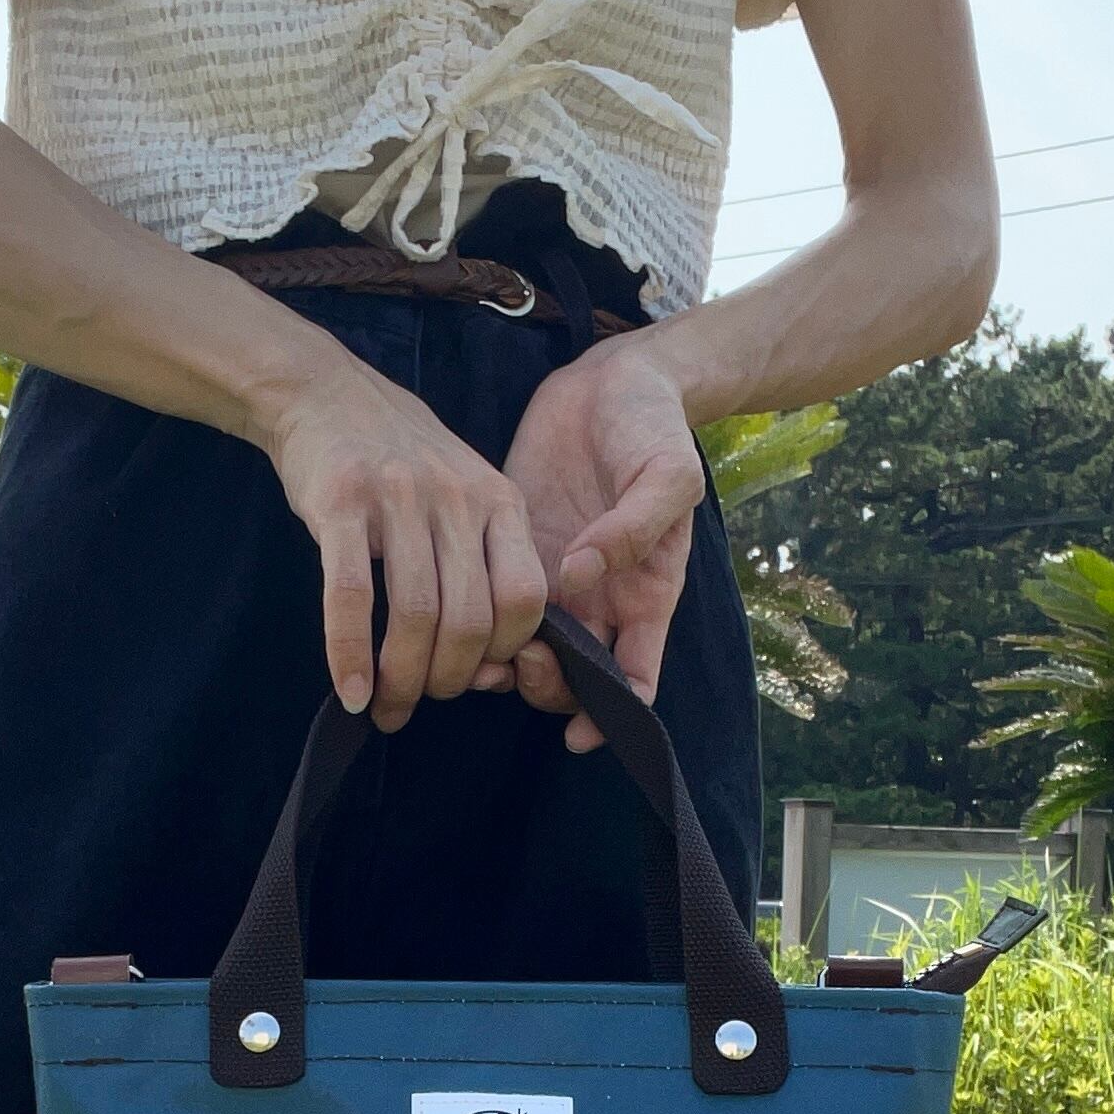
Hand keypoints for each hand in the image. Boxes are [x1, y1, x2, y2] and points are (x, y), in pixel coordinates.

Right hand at [259, 360, 548, 728]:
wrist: (325, 394)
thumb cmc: (399, 465)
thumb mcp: (464, 500)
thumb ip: (483, 572)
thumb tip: (493, 673)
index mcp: (500, 501)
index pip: (526, 599)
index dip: (505, 653)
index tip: (473, 677)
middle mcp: (458, 498)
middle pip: (472, 619)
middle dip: (448, 679)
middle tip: (419, 701)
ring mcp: (400, 498)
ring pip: (417, 615)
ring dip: (402, 679)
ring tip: (385, 705)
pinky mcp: (341, 503)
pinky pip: (352, 596)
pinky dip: (350, 654)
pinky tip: (351, 690)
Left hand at [485, 342, 704, 750]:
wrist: (612, 381)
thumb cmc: (654, 428)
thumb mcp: (667, 472)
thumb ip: (634, 526)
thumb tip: (581, 574)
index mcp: (646, 596)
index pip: (633, 679)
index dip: (611, 716)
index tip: (578, 732)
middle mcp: (599, 602)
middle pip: (571, 681)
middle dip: (544, 688)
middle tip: (518, 664)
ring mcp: (552, 580)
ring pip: (523, 652)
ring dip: (498, 667)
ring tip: (475, 654)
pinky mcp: (509, 550)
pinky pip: (486, 606)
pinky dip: (467, 624)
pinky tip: (445, 618)